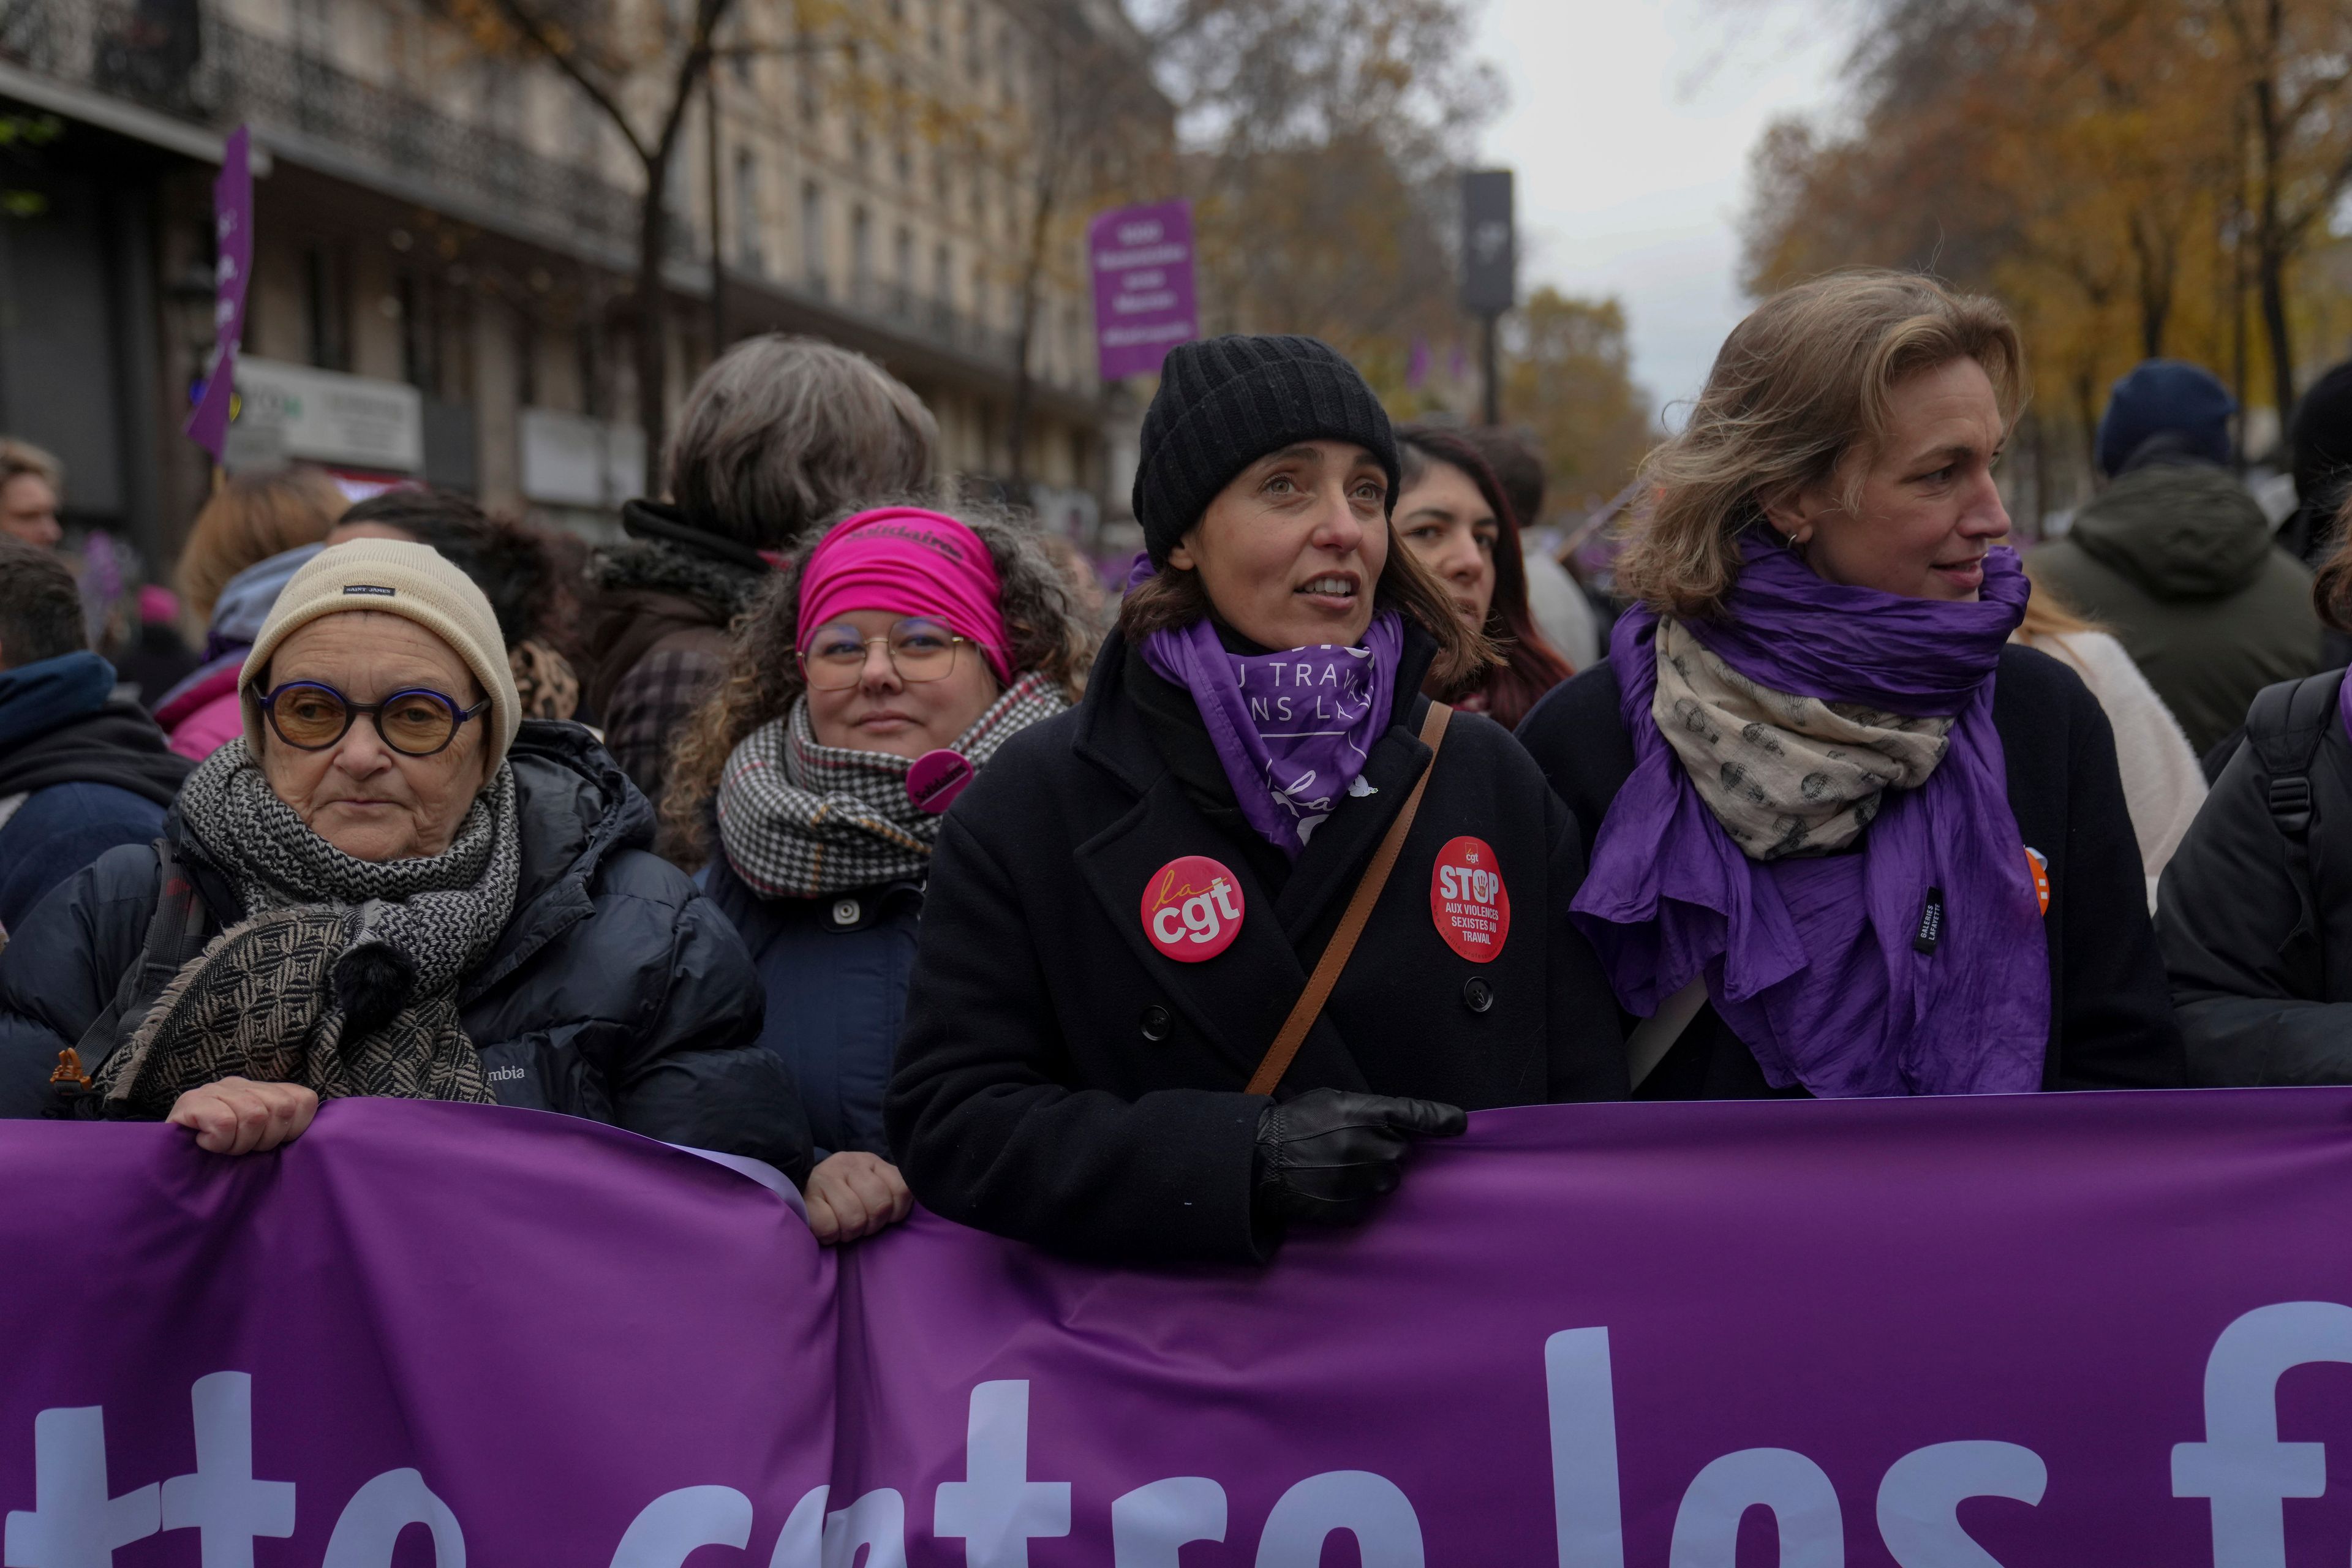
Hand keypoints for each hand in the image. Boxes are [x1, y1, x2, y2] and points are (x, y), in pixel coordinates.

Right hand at [166, 1077, 319, 1155]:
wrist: (167, 1167)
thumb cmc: (221, 1159)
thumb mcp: (260, 1143)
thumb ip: (287, 1130)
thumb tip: (321, 1136)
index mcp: (264, 1090)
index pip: (304, 1100)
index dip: (293, 1131)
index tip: (270, 1145)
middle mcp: (241, 1083)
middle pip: (280, 1108)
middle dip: (265, 1141)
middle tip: (241, 1149)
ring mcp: (215, 1089)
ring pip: (253, 1115)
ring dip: (239, 1144)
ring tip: (223, 1147)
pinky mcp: (190, 1102)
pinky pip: (224, 1122)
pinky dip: (219, 1142)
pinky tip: (206, 1144)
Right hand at [802, 1151, 913, 1244]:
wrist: (798, 1188)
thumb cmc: (842, 1194)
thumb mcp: (870, 1183)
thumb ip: (890, 1190)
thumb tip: (915, 1199)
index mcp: (871, 1161)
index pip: (902, 1190)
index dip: (897, 1212)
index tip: (884, 1217)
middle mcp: (849, 1163)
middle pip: (880, 1206)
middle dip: (872, 1225)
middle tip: (861, 1226)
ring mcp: (826, 1177)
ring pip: (854, 1218)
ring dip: (850, 1233)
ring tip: (843, 1227)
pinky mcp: (807, 1197)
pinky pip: (829, 1227)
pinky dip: (831, 1236)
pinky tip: (828, 1229)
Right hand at [1253, 1088, 1466, 1229]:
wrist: (1258, 1161)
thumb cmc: (1293, 1125)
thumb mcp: (1331, 1100)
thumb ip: (1369, 1109)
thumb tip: (1400, 1123)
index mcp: (1365, 1113)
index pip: (1416, 1114)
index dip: (1441, 1119)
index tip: (1459, 1124)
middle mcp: (1370, 1147)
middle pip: (1401, 1152)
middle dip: (1383, 1149)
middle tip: (1348, 1146)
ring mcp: (1362, 1181)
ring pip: (1386, 1180)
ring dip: (1370, 1174)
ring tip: (1334, 1166)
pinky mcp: (1352, 1209)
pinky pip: (1367, 1203)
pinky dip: (1354, 1196)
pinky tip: (1329, 1185)